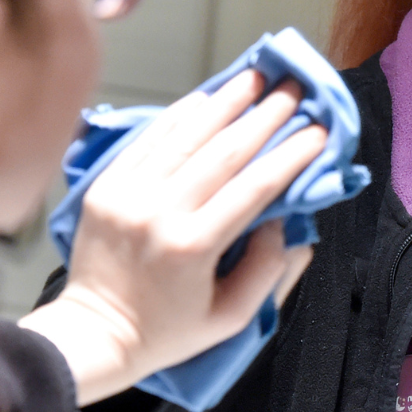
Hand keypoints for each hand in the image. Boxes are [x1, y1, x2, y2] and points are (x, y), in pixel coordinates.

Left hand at [19, 71, 323, 404]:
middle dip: (265, 116)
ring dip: (225, 103)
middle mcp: (159, 213)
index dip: (290, 155)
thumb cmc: (167, 332)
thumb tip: (285, 221)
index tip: (317, 131)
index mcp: (193, 247)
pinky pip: (147, 141)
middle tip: (294, 90)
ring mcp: (128, 195)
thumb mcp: (231, 317)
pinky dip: (178, 116)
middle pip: (223, 152)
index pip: (254, 187)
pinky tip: (205, 98)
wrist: (93, 334)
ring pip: (185, 137)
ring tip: (255, 77)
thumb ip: (268, 270)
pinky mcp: (105, 187)